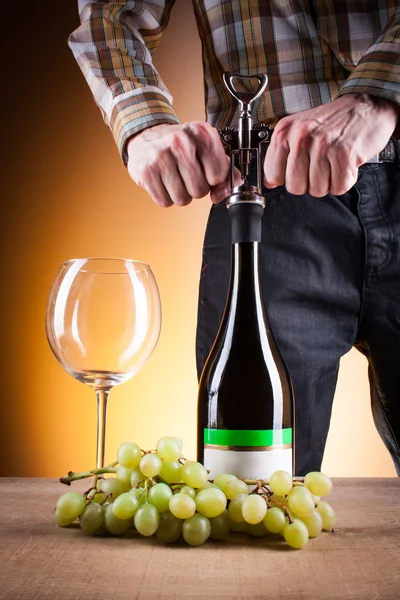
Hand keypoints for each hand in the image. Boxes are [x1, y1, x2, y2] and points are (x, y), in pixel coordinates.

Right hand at [127, 122, 230, 206]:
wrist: (147, 137)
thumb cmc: (180, 146)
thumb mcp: (206, 150)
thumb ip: (224, 173)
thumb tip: (221, 194)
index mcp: (202, 133)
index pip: (219, 175)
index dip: (214, 180)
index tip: (207, 173)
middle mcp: (181, 141)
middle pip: (200, 190)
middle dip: (196, 189)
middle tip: (187, 176)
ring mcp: (161, 155)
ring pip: (182, 199)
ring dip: (180, 195)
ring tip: (175, 178)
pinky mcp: (146, 170)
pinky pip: (164, 201)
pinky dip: (165, 197)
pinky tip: (163, 182)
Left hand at [263, 94, 399, 196]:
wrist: (366, 105)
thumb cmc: (332, 121)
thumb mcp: (298, 130)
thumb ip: (281, 155)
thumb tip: (269, 182)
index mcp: (285, 131)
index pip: (273, 175)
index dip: (287, 178)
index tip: (298, 170)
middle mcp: (301, 136)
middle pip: (295, 187)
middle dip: (309, 183)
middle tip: (320, 166)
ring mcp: (323, 144)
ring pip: (317, 190)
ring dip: (329, 182)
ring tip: (334, 162)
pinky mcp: (344, 153)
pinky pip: (339, 187)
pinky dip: (345, 180)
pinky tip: (345, 164)